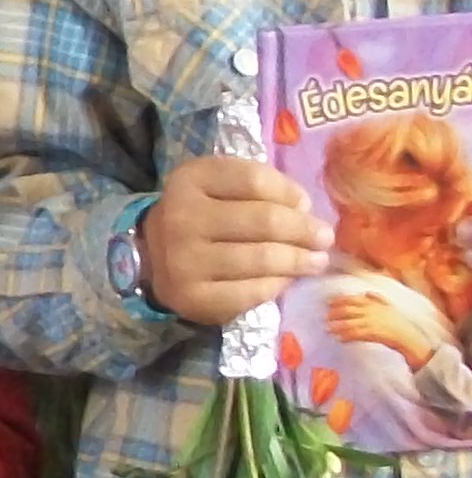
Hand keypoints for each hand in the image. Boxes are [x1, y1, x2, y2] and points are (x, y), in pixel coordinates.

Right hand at [141, 158, 325, 325]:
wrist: (153, 258)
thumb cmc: (201, 216)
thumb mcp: (219, 186)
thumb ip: (259, 187)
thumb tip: (304, 209)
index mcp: (189, 180)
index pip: (255, 180)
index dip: (289, 192)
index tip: (305, 204)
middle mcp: (181, 218)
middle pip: (264, 220)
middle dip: (304, 230)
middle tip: (324, 237)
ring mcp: (184, 261)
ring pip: (263, 258)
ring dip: (299, 260)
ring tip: (316, 260)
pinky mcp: (193, 297)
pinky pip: (252, 291)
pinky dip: (277, 285)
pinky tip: (285, 279)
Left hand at [327, 291, 447, 368]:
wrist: (410, 337)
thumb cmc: (399, 323)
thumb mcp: (390, 307)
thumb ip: (378, 299)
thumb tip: (367, 293)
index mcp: (375, 303)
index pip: (354, 299)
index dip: (340, 300)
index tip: (329, 303)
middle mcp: (372, 311)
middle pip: (348, 310)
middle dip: (335, 313)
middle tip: (325, 317)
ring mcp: (373, 322)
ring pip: (350, 322)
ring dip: (338, 326)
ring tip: (328, 329)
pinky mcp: (374, 333)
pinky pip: (357, 334)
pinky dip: (347, 336)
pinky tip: (340, 339)